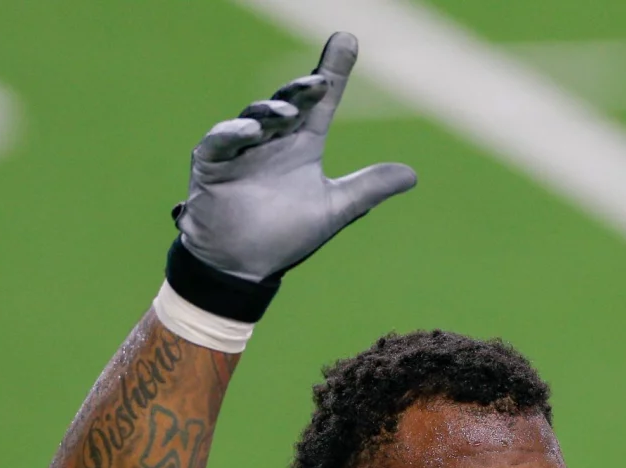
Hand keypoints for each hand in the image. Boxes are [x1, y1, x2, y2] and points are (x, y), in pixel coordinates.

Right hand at [175, 32, 416, 281]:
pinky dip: (234, 135)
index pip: (320, 101)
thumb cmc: (285, 235)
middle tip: (321, 82)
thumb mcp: (335, 208)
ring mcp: (240, 148)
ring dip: (271, 112)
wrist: (243, 266)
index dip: (334, 71)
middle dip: (303, 89)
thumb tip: (413, 175)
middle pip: (289, 102)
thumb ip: (368, 187)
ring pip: (255, 117)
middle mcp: (272, 139)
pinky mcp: (212, 162)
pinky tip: (251, 133)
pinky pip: (220, 141)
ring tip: (288, 115)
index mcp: (301, 143)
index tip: (348, 42)